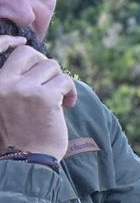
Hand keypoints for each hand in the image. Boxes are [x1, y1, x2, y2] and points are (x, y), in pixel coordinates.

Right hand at [0, 38, 74, 158]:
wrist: (26, 160)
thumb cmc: (19, 134)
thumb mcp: (6, 104)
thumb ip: (14, 84)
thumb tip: (33, 60)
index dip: (10, 42)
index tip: (21, 41)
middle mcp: (4, 83)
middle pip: (30, 54)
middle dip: (45, 65)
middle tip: (51, 83)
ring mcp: (24, 89)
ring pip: (52, 66)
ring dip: (60, 82)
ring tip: (59, 99)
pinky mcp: (45, 97)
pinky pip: (65, 81)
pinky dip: (70, 92)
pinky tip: (67, 105)